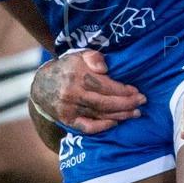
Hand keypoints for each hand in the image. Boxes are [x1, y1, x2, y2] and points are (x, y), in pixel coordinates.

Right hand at [29, 49, 143, 133]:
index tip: (137, 91)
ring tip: (135, 113)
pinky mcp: (67, 120)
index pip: (105, 85)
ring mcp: (69, 108)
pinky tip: (116, 122)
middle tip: (142, 103)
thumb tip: (105, 68)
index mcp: (77, 74)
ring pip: (100, 115)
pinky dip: (103, 126)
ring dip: (120, 115)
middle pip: (105, 102)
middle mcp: (72, 93)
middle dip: (126, 103)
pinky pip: (88, 127)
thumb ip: (93, 57)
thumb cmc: (67, 68)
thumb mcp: (78, 55)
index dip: (123, 90)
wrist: (41, 85)